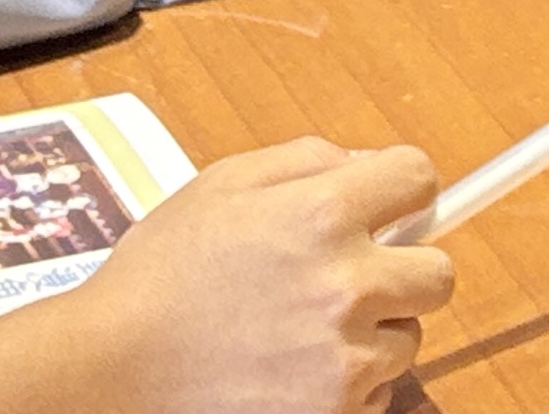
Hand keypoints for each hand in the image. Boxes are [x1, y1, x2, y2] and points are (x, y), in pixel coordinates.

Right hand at [76, 138, 451, 413]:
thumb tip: (367, 165)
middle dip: (405, 269)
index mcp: (324, 213)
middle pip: (438, 273)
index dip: (405, 189)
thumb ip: (309, 160)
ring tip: (306, 332)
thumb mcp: (226, 182)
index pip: (420, 178)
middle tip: (356, 276)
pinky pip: (377, 396)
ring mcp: (342, 360)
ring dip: (374, 333)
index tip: (392, 206)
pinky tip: (297, 374)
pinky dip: (351, 388)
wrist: (110, 369)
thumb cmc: (161, 274)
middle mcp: (346, 284)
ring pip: (406, 340)